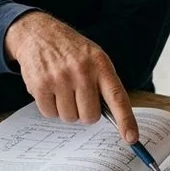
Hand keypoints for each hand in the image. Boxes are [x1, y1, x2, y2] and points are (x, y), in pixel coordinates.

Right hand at [3, 12, 138, 142]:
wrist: (38, 33)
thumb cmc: (70, 50)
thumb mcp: (93, 57)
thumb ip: (103, 83)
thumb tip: (112, 118)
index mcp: (100, 64)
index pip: (117, 97)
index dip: (126, 120)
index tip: (131, 138)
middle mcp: (81, 71)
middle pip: (89, 116)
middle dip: (84, 113)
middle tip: (78, 97)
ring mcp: (60, 78)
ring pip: (69, 117)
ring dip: (66, 110)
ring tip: (61, 89)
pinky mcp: (40, 85)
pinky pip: (49, 114)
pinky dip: (49, 107)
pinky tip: (49, 89)